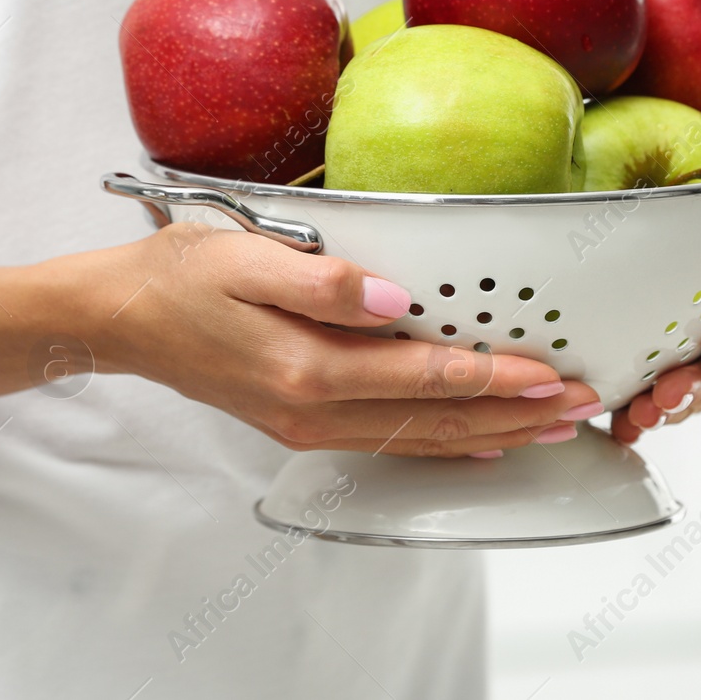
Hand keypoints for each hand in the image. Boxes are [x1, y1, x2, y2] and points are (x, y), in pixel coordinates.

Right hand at [71, 221, 601, 457]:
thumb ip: (321, 282)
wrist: (119, 317)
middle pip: (437, 421)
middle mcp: (315, 409)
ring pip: (420, 439)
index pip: (427, 378)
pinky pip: (390, 442)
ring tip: (552, 427)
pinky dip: (443, 444)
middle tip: (581, 406)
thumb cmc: (181, 277)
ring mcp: (309, 424)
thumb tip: (392, 301)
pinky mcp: (303, 421)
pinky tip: (478, 442)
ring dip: (492, 433)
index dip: (495, 377)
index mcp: (309, 368)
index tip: (551, 374)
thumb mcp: (243, 257)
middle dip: (516, 415)